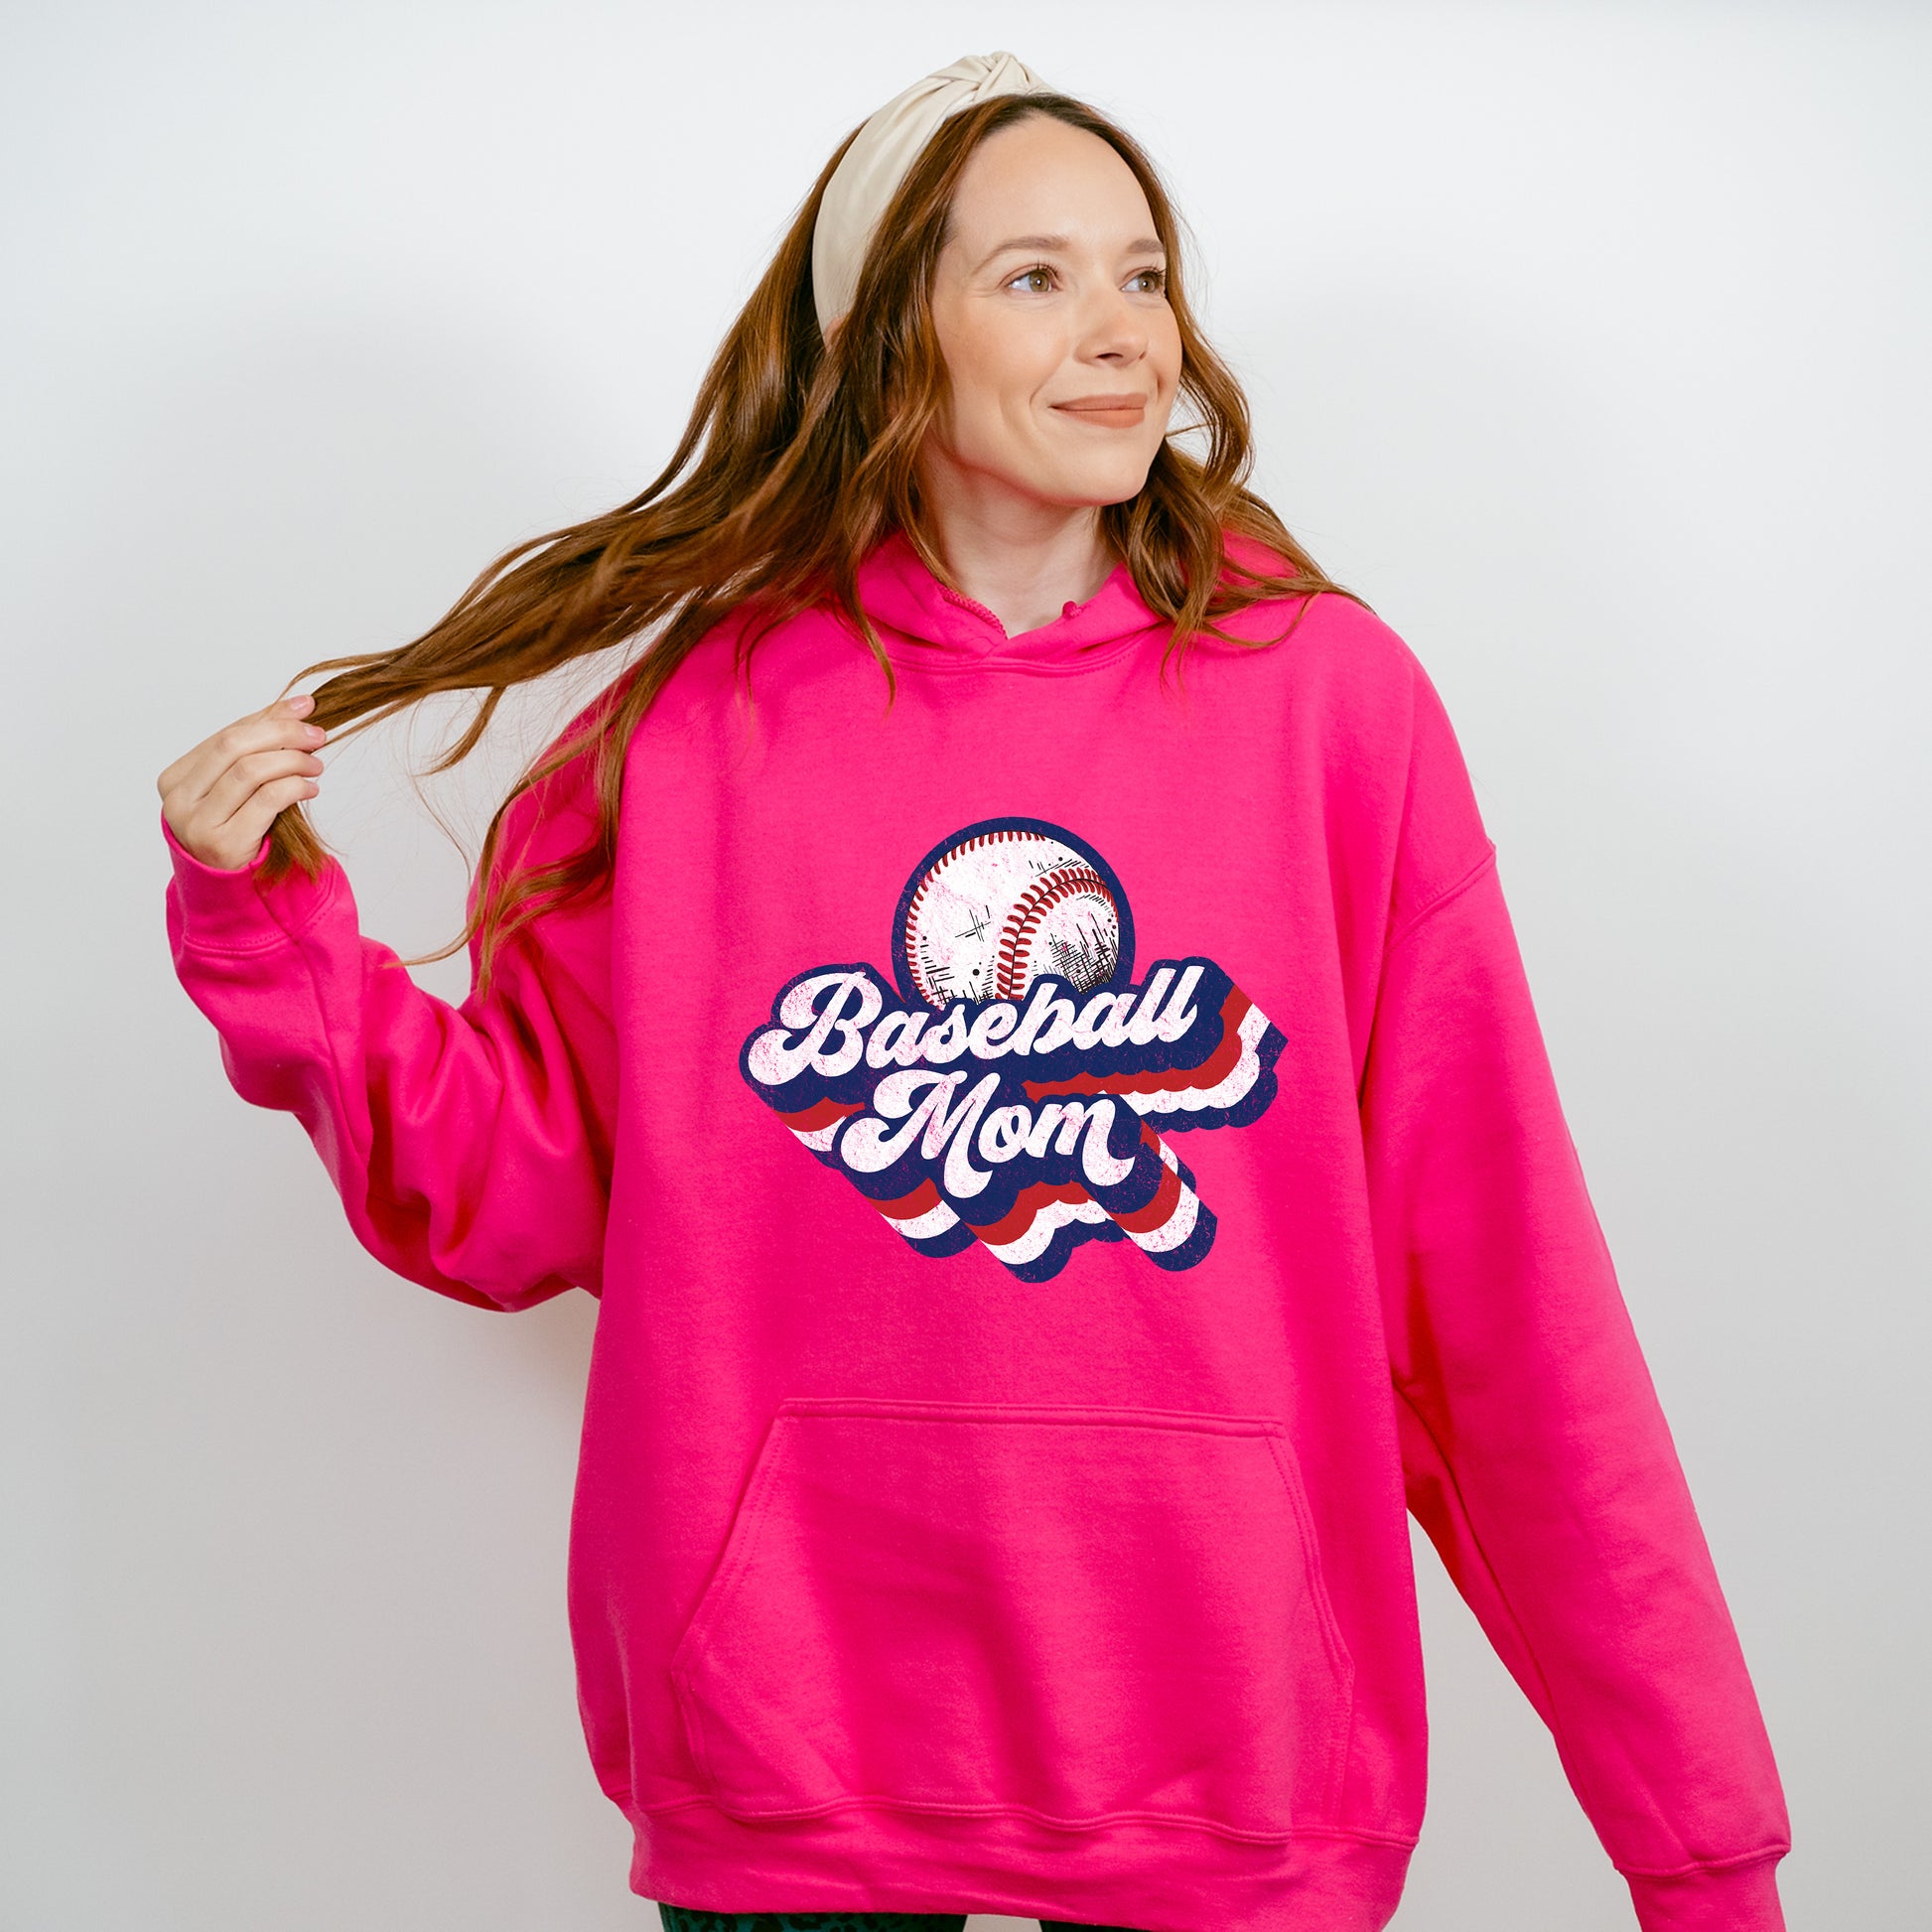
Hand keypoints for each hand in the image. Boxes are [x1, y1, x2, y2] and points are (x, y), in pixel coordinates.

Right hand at [158, 692, 327, 870]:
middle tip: (316, 736)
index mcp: (175, 779)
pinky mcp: (224, 843)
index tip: (304, 707)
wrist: (228, 888)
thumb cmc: (236, 830)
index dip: (268, 717)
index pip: (227, 734)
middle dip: (282, 734)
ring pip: (250, 771)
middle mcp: (179, 799)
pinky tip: (310, 788)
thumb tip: (298, 705)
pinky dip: (294, 787)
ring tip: (315, 765)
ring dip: (292, 761)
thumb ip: (258, 749)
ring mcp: (197, 823)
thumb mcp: (239, 789)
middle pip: (235, 746)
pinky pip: (266, 800)